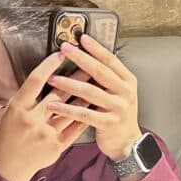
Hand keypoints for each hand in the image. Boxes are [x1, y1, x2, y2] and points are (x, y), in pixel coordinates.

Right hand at [0, 51, 89, 180]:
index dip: (49, 66)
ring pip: (70, 110)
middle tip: (88, 65)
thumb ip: (27, 96)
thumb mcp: (12, 112)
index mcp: (18, 107)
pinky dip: (85, 115)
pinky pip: (75, 128)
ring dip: (85, 95)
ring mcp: (45, 133)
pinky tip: (94, 106)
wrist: (8, 166)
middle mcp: (32, 119)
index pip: (35, 81)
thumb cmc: (9, 135)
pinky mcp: (56, 146)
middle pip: (57, 94)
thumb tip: (46, 77)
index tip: (61, 54)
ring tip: (96, 84)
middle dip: (75, 78)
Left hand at [44, 34, 142, 161]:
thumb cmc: (118, 115)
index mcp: (127, 81)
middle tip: (64, 49)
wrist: (127, 142)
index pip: (110, 60)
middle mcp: (125, 92)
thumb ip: (107, 78)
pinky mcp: (108, 123)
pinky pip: (84, 114)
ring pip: (90, 92)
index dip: (95, 48)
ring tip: (53, 78)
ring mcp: (118, 108)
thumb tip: (87, 57)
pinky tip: (54, 105)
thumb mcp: (118, 93)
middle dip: (80, 59)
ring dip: (69, 84)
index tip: (81, 38)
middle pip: (99, 72)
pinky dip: (67, 109)